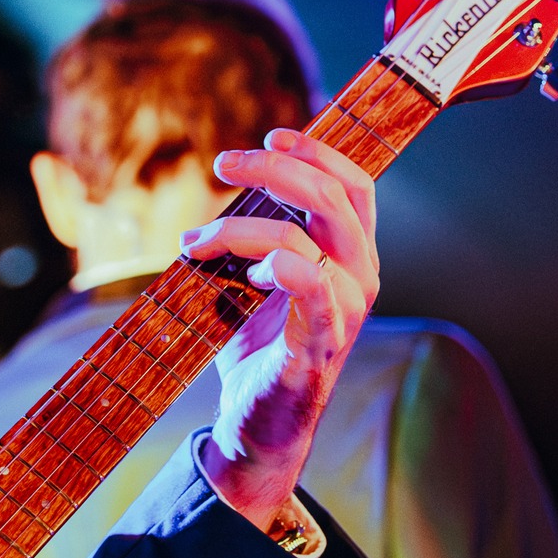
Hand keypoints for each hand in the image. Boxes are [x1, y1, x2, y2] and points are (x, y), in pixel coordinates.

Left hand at [179, 129, 379, 529]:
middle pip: (334, 198)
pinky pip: (312, 290)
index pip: (354, 186)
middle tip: (222, 163)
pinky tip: (248, 274)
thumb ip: (251, 238)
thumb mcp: (252, 280)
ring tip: (197, 241)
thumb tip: (220, 191)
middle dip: (274, 168)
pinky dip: (278, 267)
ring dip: (242, 227)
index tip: (273, 132)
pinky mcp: (321, 344)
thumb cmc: (256, 350)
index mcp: (351, 257)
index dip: (318, 151)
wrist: (256, 424)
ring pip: (309, 238)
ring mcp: (346, 312)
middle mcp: (360, 278)